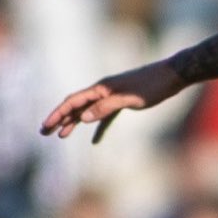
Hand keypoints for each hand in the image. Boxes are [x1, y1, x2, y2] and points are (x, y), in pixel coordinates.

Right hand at [41, 60, 185, 141]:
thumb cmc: (152, 86)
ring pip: (89, 111)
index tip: (45, 126)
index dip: (58, 114)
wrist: (173, 76)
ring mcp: (112, 96)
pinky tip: (94, 141)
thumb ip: (106, 107)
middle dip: (60, 119)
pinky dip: (99, 127)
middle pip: (76, 106)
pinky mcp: (123, 102)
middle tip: (45, 133)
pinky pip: (105, 116)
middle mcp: (103, 90)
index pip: (73, 101)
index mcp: (101, 88)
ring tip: (61, 136)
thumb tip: (84, 117)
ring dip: (75, 123)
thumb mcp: (129, 99)